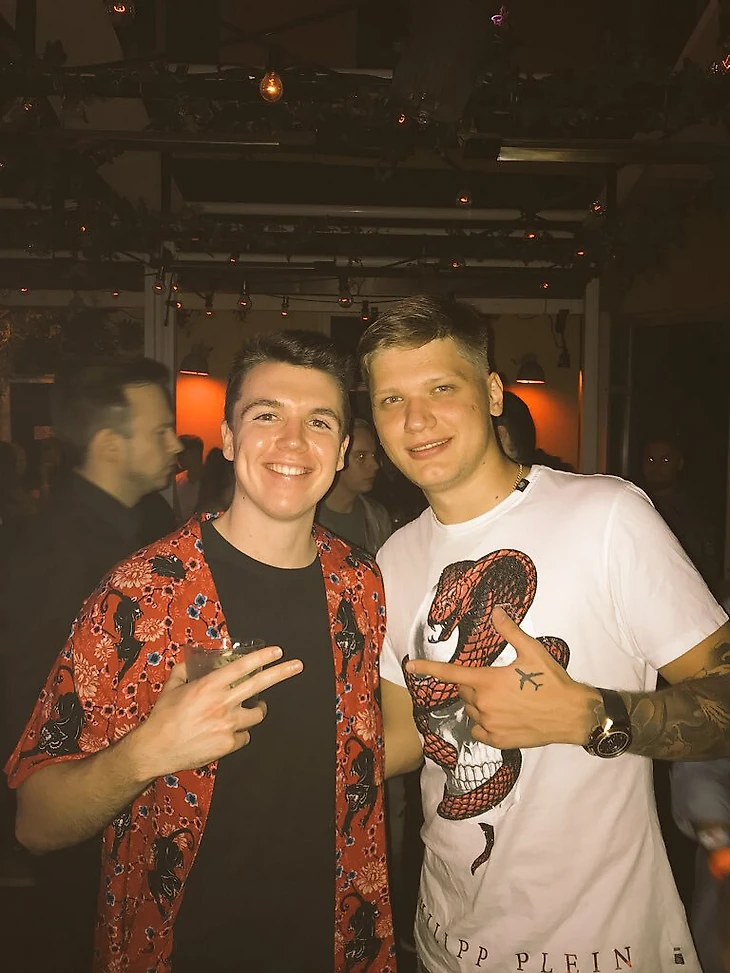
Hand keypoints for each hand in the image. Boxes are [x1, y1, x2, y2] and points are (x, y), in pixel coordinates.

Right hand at [132, 645, 302, 779]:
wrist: (156, 749)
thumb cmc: (162, 717)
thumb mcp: (171, 687)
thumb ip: (184, 671)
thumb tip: (190, 660)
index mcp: (208, 686)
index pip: (241, 667)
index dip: (262, 657)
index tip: (277, 651)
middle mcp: (221, 704)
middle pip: (260, 684)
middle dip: (282, 672)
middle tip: (297, 665)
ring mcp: (227, 726)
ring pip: (257, 715)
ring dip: (257, 709)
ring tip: (255, 707)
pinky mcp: (228, 745)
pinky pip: (245, 736)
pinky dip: (240, 733)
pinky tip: (229, 732)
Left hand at [405, 606, 598, 748]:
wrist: (572, 715)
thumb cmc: (552, 681)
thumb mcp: (532, 651)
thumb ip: (510, 631)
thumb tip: (496, 612)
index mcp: (488, 681)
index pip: (451, 673)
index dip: (428, 668)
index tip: (411, 666)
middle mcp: (484, 704)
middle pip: (465, 691)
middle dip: (474, 684)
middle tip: (497, 681)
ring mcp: (490, 725)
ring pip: (472, 710)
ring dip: (479, 703)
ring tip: (504, 698)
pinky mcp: (498, 740)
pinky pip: (479, 730)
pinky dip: (484, 723)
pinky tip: (501, 716)